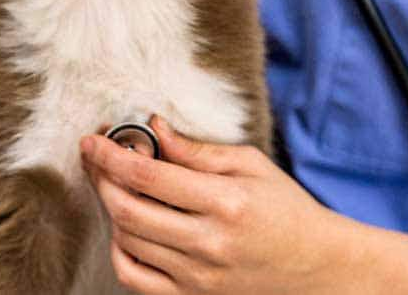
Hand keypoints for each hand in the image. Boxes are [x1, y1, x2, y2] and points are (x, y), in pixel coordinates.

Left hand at [79, 116, 350, 293]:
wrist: (315, 265)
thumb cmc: (285, 208)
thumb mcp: (251, 165)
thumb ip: (197, 150)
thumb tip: (153, 128)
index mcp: (226, 202)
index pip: (148, 176)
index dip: (111, 155)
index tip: (92, 139)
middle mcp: (209, 243)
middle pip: (128, 210)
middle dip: (101, 179)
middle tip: (96, 158)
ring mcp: (198, 276)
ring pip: (127, 242)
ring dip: (111, 210)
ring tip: (117, 187)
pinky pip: (135, 278)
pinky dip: (120, 251)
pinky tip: (126, 228)